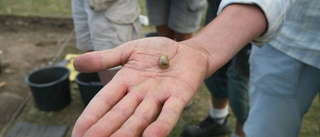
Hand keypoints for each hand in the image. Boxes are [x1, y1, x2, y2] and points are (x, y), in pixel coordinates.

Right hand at [72, 37, 208, 136]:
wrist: (187, 50)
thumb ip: (106, 58)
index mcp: (125, 83)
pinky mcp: (179, 96)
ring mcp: (159, 97)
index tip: (78, 133)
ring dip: (128, 132)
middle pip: (119, 115)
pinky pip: (169, 112)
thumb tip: (75, 62)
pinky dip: (161, 125)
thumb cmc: (157, 51)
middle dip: (105, 129)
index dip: (90, 117)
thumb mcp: (129, 51)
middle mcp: (139, 95)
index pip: (103, 103)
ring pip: (141, 118)